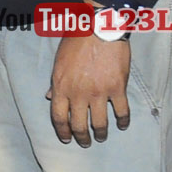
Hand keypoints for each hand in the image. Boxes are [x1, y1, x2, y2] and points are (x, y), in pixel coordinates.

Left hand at [49, 27, 131, 146]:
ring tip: (101, 137)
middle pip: (78, 124)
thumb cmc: (76, 40)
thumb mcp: (58, 60)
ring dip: (100, 133)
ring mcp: (98, 92)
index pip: (58, 116)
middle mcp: (78, 93)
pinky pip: (121, 111)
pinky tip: (122, 125)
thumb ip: (55, 81)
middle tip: (85, 142)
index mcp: (61, 86)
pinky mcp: (117, 88)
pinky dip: (123, 121)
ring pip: (99, 122)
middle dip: (81, 137)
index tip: (66, 138)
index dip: (62, 131)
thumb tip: (49, 96)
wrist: (99, 28)